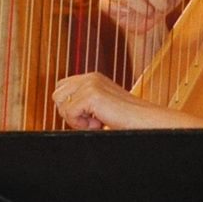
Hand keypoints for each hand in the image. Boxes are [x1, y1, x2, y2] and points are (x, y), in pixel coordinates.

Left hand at [52, 70, 202, 133]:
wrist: (145, 122)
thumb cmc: (125, 120)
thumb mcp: (101, 106)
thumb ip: (84, 102)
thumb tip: (60, 106)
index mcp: (92, 77)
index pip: (62, 87)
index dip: (69, 106)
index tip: (88, 117)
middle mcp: (90, 77)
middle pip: (57, 94)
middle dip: (69, 112)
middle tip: (91, 120)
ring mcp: (90, 84)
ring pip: (60, 103)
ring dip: (75, 119)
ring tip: (97, 120)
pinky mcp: (91, 95)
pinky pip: (69, 113)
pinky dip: (81, 124)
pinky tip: (100, 122)